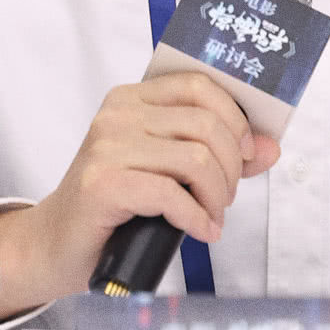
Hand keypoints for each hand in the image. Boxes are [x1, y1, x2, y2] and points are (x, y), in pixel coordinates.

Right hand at [0, 72, 279, 312]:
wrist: (58, 244)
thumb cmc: (115, 206)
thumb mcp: (167, 171)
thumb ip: (217, 154)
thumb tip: (271, 148)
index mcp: (132, 99)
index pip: (200, 86)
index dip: (235, 119)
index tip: (248, 153)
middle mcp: (117, 115)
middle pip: (205, 124)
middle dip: (232, 167)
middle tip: (225, 197)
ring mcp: (107, 148)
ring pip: (195, 159)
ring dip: (216, 196)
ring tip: (211, 215)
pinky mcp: (103, 184)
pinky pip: (172, 195)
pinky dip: (197, 219)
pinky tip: (200, 231)